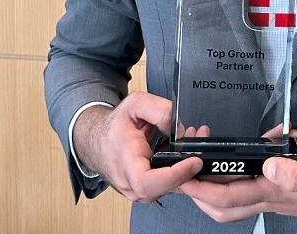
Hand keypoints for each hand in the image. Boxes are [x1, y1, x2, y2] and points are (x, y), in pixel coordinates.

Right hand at [72, 92, 202, 202]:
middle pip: (166, 187)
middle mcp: (130, 184)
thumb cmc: (114, 126)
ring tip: (195, 141)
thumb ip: (161, 111)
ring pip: (171, 188)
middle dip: (190, 167)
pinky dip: (182, 170)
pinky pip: (169, 185)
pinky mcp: (147, 191)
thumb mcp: (136, 104)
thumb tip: (181, 129)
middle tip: (200, 141)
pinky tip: (187, 152)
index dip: (174, 175)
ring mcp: (138, 191)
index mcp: (125, 162)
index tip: (194, 161)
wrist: (97, 140)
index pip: (148, 183)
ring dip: (188, 167)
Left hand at [178, 133, 296, 223]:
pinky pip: (256, 182)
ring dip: (216, 183)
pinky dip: (247, 167)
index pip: (228, 195)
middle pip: (224, 205)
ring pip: (236, 197)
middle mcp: (272, 196)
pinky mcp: (284, 186)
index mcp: (276, 193)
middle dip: (198, 192)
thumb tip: (268, 167)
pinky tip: (261, 145)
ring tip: (205, 161)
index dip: (201, 187)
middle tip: (182, 170)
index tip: (181, 174)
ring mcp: (277, 193)